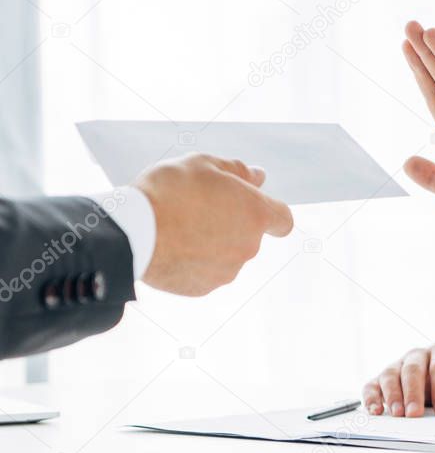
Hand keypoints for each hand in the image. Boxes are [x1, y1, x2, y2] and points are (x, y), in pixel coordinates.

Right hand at [136, 153, 293, 295]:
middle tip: (197, 206)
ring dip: (211, 243)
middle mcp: (248, 247)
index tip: (249, 205)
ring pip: (226, 255)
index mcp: (256, 215)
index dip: (269, 212)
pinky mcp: (203, 288)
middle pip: (249, 236)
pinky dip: (193, 262)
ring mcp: (226, 271)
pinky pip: (204, 272)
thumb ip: (237, 171)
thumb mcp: (204, 164)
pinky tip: (170, 247)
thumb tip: (258, 177)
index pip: (283, 220)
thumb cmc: (170, 191)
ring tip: (178, 227)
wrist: (132, 233)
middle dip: (231, 223)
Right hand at [362, 343, 434, 416]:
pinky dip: (371, 395)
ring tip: (394, 415)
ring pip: (390, 374)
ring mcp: (398, 365)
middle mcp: (417, 356)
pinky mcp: (383, 377)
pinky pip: (373, 383)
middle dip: (412, 392)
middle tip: (412, 415)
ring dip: (391, 394)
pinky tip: (374, 410)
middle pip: (412, 369)